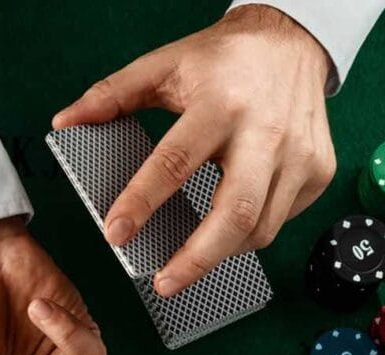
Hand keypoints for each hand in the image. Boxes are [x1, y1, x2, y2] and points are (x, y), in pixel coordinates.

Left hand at [53, 4, 336, 296]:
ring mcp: (299, 155)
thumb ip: (111, 95)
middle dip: (196, 259)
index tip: (116, 234)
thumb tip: (65, 122)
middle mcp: (266, 132)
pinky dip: (251, 233)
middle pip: (234, 214)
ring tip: (189, 262)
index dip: (142, 203)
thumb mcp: (164, 66)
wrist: (292, 41)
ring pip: (261, 227)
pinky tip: (227, 230)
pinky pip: (281, 218)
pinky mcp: (319, 171)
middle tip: (163, 282)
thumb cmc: (223, 59)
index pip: (175, 163)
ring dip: (221, 253)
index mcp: (220, 104)